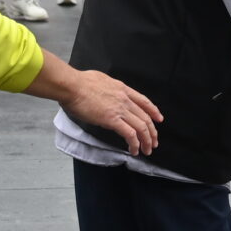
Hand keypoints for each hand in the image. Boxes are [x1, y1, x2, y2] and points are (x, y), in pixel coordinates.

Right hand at [28, 53, 162, 155]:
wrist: (72, 85)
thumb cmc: (79, 82)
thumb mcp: (101, 80)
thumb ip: (109, 88)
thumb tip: (106, 93)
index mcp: (123, 89)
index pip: (144, 101)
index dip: (154, 111)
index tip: (159, 119)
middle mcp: (125, 99)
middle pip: (145, 118)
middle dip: (152, 132)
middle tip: (154, 142)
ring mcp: (120, 109)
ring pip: (141, 127)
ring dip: (146, 141)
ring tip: (147, 150)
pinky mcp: (112, 120)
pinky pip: (130, 134)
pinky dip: (135, 144)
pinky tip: (134, 150)